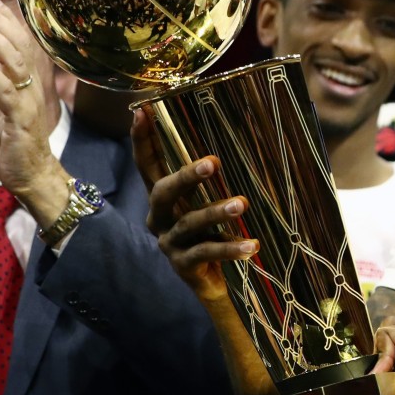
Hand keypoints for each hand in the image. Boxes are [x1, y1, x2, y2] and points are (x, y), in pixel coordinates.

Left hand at [0, 0, 68, 224]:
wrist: (35, 177)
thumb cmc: (19, 147)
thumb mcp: (11, 109)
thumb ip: (4, 85)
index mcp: (29, 85)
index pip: (19, 44)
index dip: (5, 20)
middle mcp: (33, 88)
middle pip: (18, 46)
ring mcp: (28, 102)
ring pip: (14, 62)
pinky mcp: (20, 118)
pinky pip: (4, 90)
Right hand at [131, 109, 257, 301]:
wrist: (209, 283)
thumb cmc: (208, 233)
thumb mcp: (202, 205)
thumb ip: (205, 181)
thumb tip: (224, 143)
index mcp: (161, 200)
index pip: (147, 165)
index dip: (143, 140)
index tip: (141, 111)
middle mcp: (159, 219)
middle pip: (163, 192)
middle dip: (186, 175)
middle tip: (213, 162)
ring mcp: (170, 243)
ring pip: (191, 222)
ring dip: (217, 211)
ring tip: (242, 203)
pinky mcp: (183, 265)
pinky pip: (208, 252)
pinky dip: (231, 247)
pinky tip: (252, 245)